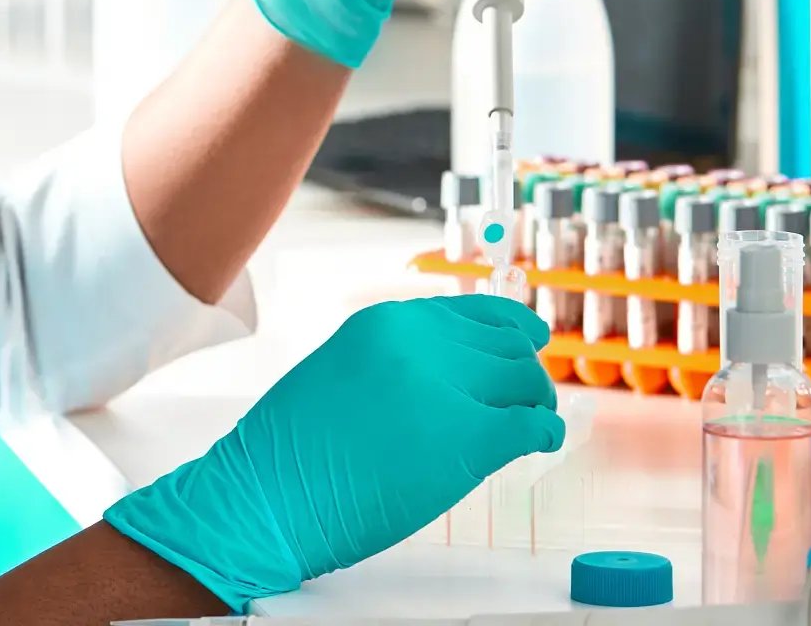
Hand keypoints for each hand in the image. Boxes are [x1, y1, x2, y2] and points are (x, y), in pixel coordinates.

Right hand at [103, 294, 564, 610]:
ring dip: (535, 403)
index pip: (472, 311)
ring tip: (532, 425)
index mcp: (385, 322)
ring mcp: (443, 387)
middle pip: (507, 347)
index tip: (530, 340)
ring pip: (525, 382)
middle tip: (530, 399)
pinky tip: (540, 443)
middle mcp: (417, 343)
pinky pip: (531, 426)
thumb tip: (455, 372)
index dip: (509, 328)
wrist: (265, 499)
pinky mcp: (466, 438)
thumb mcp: (341, 372)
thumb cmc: (291, 452)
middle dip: (524, 374)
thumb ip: (396, 360)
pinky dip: (544, 433)